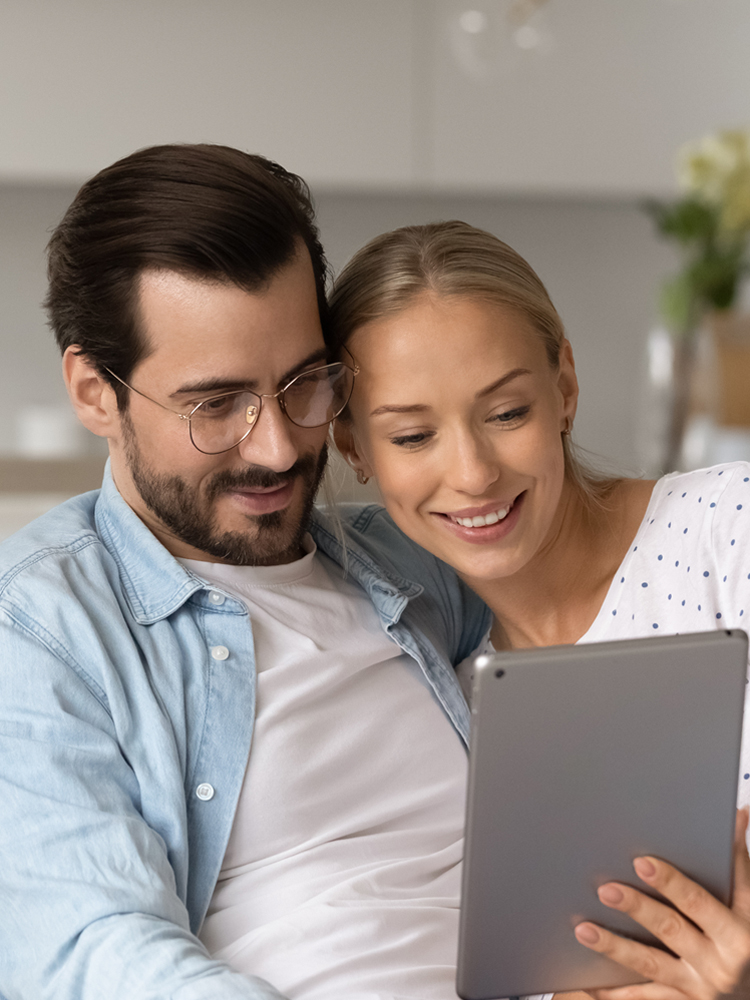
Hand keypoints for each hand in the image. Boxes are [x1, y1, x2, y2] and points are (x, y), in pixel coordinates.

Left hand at [572, 809, 749, 999]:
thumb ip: (741, 862)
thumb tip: (741, 814)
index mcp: (737, 930)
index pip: (699, 901)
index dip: (671, 882)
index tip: (641, 862)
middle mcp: (719, 961)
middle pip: (670, 928)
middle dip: (637, 908)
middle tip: (606, 889)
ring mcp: (699, 985)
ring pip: (650, 963)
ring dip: (615, 946)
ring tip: (584, 930)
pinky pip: (646, 998)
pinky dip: (615, 994)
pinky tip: (587, 986)